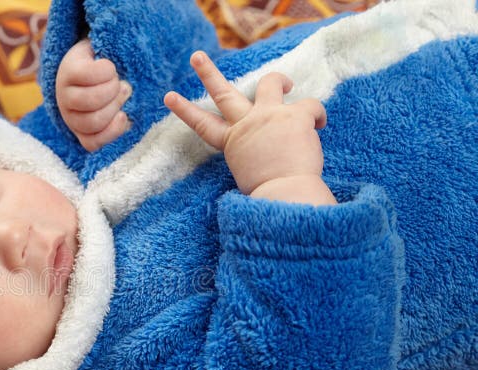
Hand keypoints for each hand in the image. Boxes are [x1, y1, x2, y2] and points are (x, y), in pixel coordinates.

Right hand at [56, 38, 130, 151]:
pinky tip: (123, 117)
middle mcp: (63, 97)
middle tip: (123, 85)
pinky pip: (93, 143)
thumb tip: (122, 62)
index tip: (111, 68)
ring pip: (93, 123)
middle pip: (91, 101)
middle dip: (114, 92)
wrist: (84, 82)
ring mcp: (71, 119)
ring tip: (123, 99)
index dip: (107, 71)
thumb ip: (107, 49)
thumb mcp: (99, 49)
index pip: (90, 74)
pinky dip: (112, 132)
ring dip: (115, 110)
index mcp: (67, 72)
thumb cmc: (97, 63)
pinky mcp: (81, 136)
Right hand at [164, 51, 333, 203]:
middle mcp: (247, 123)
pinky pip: (311, 104)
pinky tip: (319, 126)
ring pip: (270, 81)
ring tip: (286, 84)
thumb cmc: (267, 192)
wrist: (284, 193)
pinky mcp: (296, 114)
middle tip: (197, 57)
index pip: (203, 124)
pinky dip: (317, 115)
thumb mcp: (248, 170)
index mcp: (232, 141)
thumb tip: (269, 144)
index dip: (184, 110)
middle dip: (207, 72)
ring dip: (279, 80)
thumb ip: (252, 151)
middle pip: (222, 93)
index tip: (169, 96)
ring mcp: (270, 115)